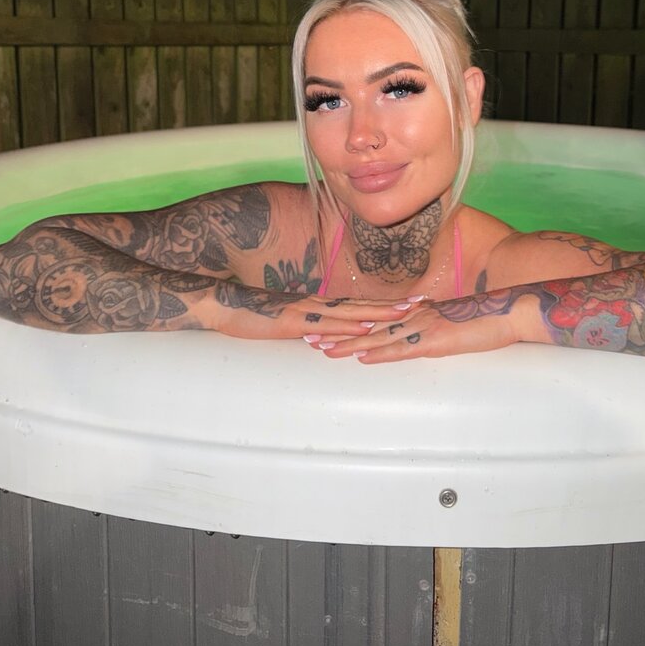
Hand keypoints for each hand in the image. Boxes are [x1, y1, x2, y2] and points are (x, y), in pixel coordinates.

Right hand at [211, 284, 419, 340]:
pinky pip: (325, 325)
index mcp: (317, 306)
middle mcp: (316, 305)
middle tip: (423, 304)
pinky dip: (347, 327)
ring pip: (350, 313)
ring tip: (405, 314)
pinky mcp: (293, 322)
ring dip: (378, 314)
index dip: (384, 305)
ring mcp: (306, 312)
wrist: (222, 304)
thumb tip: (324, 342)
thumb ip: (306, 331)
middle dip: (393, 306)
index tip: (410, 303)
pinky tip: (364, 329)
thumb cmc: (250, 315)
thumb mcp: (285, 325)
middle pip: (362, 305)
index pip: (357, 305)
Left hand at [309, 290, 532, 361]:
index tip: (325, 326)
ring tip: (323, 349)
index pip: (375, 319)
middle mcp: (414, 317)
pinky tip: (362, 357)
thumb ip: (432, 329)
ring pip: (378, 337)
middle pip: (368, 327)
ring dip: (349, 344)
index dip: (349, 323)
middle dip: (338, 333)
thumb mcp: (451, 324)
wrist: (510, 311)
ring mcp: (423, 327)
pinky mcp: (435, 340)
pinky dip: (380, 353)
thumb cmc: (485, 319)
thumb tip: (417, 337)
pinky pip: (403, 348)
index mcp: (416, 313)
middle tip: (308, 337)